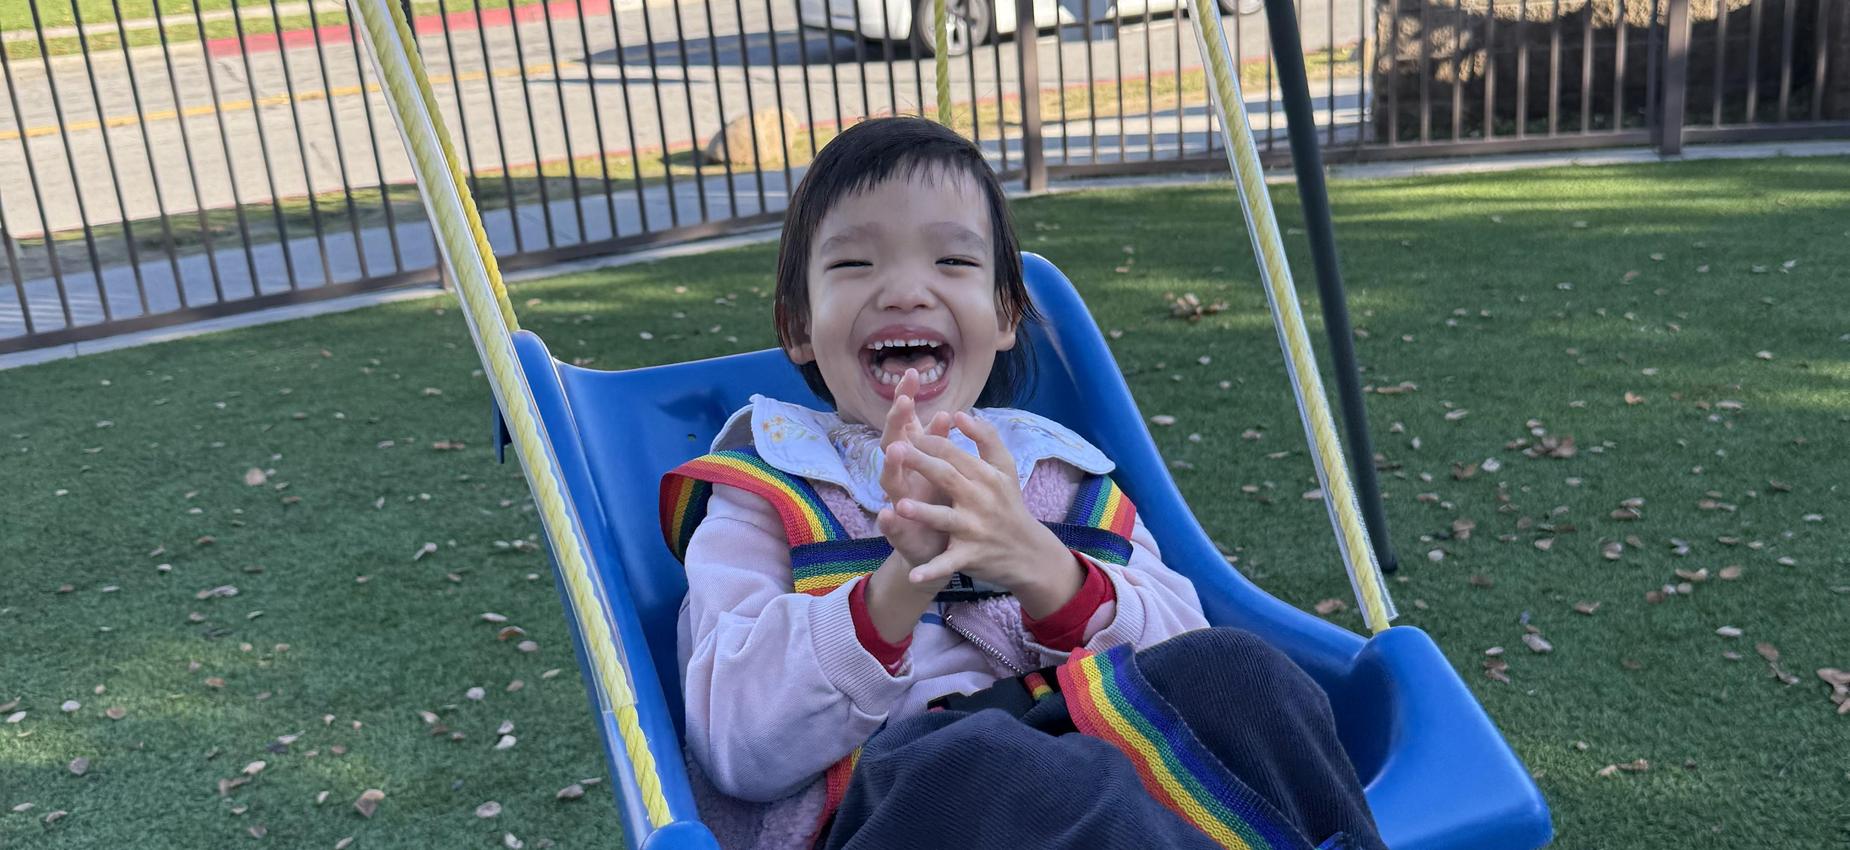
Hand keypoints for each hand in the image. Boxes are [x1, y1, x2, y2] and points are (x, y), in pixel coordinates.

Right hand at [876, 369, 952, 568]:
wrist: (938, 549)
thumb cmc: (939, 501)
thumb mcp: (944, 470)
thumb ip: (941, 443)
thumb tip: (948, 412)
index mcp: (914, 460)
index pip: (907, 423)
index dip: (906, 399)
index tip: (913, 374)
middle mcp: (902, 476)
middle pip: (893, 444)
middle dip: (896, 424)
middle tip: (904, 402)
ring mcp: (899, 502)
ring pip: (889, 481)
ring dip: (891, 466)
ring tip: (895, 451)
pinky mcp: (901, 532)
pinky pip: (892, 526)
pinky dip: (889, 522)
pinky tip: (887, 514)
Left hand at [889, 412, 1083, 618]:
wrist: (1028, 551)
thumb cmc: (1009, 503)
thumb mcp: (1005, 468)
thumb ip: (986, 438)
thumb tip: (960, 413)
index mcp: (985, 475)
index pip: (954, 453)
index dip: (930, 441)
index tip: (906, 430)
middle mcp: (979, 499)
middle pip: (946, 477)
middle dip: (921, 463)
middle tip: (895, 449)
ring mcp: (974, 529)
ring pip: (944, 519)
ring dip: (923, 513)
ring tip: (900, 505)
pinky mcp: (970, 556)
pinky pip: (948, 563)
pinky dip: (932, 570)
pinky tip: (913, 574)